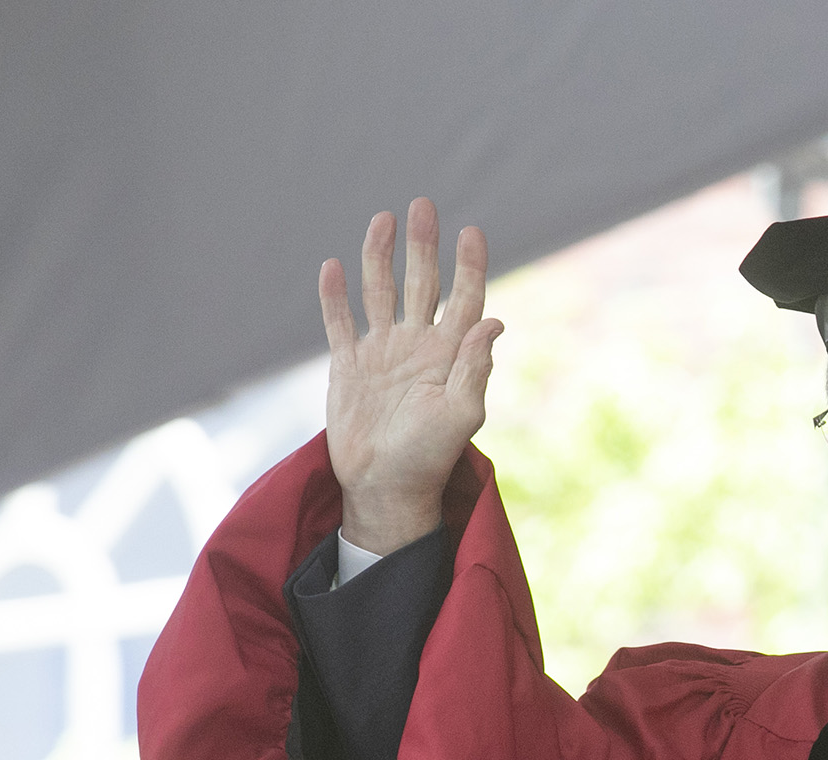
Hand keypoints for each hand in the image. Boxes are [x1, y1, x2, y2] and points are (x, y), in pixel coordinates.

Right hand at [319, 197, 501, 552]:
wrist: (384, 487)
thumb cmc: (429, 457)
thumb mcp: (461, 415)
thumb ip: (475, 367)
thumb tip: (493, 320)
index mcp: (450, 356)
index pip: (463, 299)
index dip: (469, 266)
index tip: (471, 231)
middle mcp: (418, 347)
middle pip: (421, 284)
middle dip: (423, 246)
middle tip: (423, 205)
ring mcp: (382, 354)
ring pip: (380, 293)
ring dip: (380, 256)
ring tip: (383, 218)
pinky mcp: (349, 367)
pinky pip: (340, 324)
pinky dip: (335, 297)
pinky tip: (334, 267)